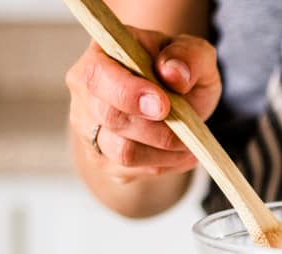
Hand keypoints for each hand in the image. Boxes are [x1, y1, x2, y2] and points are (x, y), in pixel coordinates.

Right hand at [66, 27, 221, 180]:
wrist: (174, 98)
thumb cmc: (179, 70)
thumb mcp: (195, 54)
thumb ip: (188, 56)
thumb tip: (174, 73)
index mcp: (101, 56)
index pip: (98, 77)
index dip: (129, 94)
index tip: (164, 106)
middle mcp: (85, 93)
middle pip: (111, 120)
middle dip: (158, 129)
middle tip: (189, 128)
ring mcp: (89, 128)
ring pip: (123, 153)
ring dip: (165, 151)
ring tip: (189, 140)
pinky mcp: (102, 159)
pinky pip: (132, 172)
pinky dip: (164, 164)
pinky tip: (179, 151)